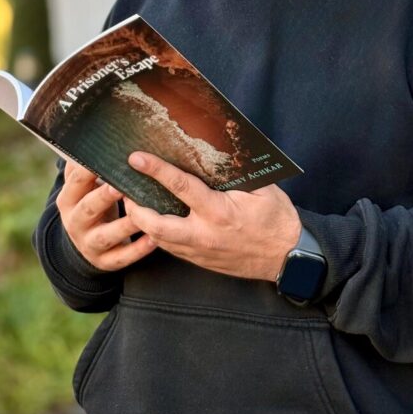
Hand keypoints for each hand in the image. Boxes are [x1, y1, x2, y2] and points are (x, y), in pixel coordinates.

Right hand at [56, 160, 157, 271]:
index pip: (76, 182)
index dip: (88, 171)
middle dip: (103, 198)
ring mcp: (88, 243)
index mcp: (68, 199)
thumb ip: (85, 163)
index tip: (103, 158)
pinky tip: (154, 240)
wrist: (85, 241)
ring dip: (125, 225)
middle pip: (87, 209)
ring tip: (144, 215)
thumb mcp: (82, 185)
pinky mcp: (104, 261)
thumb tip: (91, 128)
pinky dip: (137, 250)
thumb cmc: (90, 200)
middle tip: (120, 186)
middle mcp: (75, 222)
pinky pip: (121, 258)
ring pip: (106, 235)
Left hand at [123, 151, 301, 281]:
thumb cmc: (277, 219)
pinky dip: (158, 234)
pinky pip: (171, 248)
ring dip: (143, 222)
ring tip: (133, 203)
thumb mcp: (263, 189)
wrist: (287, 258)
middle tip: (124, 190)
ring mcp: (200, 251)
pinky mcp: (201, 261)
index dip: (155, 170)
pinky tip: (155, 220)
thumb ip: (237, 173)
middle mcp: (204, 234)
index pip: (179, 187)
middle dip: (134, 208)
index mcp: (219, 212)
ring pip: (158, 240)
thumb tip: (217, 152)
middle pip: (155, 224)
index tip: (136, 158)